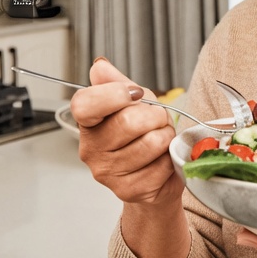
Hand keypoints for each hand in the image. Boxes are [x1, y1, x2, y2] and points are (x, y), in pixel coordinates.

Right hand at [70, 58, 180, 208]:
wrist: (156, 176)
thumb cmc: (143, 135)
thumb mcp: (132, 103)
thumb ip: (117, 83)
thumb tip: (100, 67)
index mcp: (88, 124)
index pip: (85, 104)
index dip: (113, 94)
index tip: (135, 93)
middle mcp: (91, 150)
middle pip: (128, 121)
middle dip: (155, 115)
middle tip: (158, 119)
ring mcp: (109, 173)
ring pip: (151, 142)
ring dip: (166, 136)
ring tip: (162, 139)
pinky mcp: (130, 190)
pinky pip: (162, 165)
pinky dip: (171, 158)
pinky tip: (163, 160)